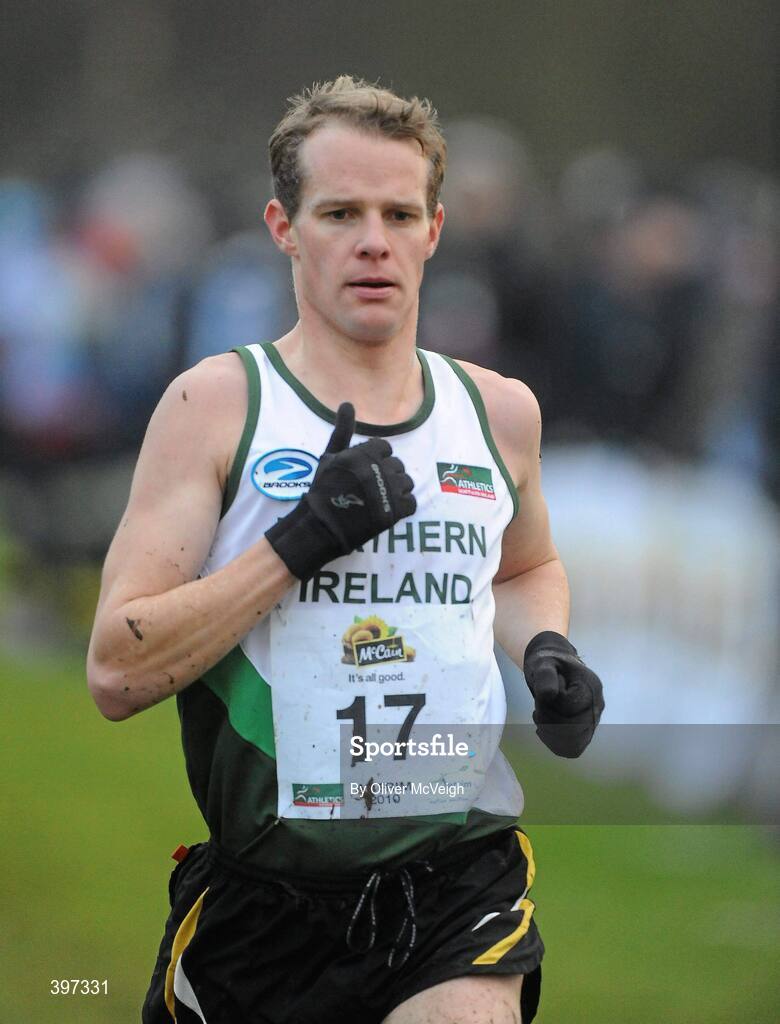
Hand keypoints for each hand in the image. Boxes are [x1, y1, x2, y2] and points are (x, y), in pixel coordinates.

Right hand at [265, 402, 415, 579]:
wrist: (320, 527)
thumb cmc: (322, 490)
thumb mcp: (329, 456)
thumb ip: (342, 429)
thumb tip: (347, 403)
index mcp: (362, 454)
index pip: (385, 447)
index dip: (376, 458)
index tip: (365, 471)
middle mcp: (376, 470)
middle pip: (397, 465)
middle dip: (386, 474)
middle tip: (370, 487)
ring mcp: (386, 492)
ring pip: (407, 482)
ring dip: (396, 489)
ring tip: (380, 498)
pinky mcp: (393, 513)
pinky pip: (411, 503)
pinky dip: (403, 506)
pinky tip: (387, 509)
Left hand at [523, 631, 604, 757]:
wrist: (555, 667)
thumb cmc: (549, 663)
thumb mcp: (543, 664)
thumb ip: (545, 676)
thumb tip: (549, 695)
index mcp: (590, 687)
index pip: (569, 709)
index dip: (548, 706)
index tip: (542, 696)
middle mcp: (597, 705)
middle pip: (573, 730)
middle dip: (548, 722)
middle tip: (539, 709)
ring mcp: (594, 720)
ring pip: (574, 743)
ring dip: (551, 733)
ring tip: (542, 717)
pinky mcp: (586, 730)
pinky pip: (574, 748)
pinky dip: (555, 743)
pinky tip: (545, 728)